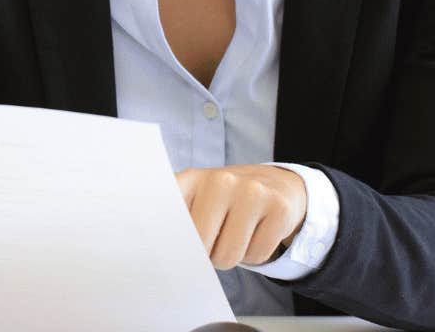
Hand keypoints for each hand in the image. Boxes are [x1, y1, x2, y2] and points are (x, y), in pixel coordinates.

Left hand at [173, 164, 307, 269]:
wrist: (274, 184)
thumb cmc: (224, 200)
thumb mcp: (195, 198)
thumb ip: (173, 219)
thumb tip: (155, 251)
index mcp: (191, 179)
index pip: (168, 215)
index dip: (168, 241)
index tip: (167, 250)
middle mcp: (221, 180)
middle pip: (200, 245)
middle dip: (205, 253)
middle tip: (212, 239)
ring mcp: (252, 192)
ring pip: (228, 255)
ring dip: (229, 256)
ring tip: (233, 234)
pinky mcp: (279, 208)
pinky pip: (256, 256)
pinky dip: (254, 254)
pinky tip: (255, 233)